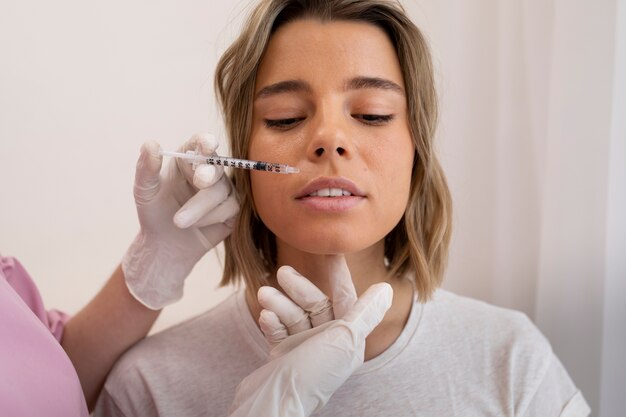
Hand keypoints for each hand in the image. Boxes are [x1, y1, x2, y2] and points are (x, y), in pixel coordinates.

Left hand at [122, 133, 238, 308]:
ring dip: (199, 207)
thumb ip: (146, 168)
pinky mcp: (232, 208)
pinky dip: (210, 218)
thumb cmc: (154, 214)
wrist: (166, 244)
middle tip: (199, 181)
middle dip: (208, 174)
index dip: (206, 141)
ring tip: (179, 221)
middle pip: (216, 166)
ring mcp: (223, 189)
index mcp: (187, 159)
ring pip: (221, 190)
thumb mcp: (145, 191)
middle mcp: (209, 170)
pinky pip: (230, 207)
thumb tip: (151, 144)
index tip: (207, 144)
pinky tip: (197, 225)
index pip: (200, 144)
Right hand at [228, 257, 392, 416]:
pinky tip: (265, 316)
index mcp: (347, 338)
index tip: (327, 251)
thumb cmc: (312, 374)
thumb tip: (386, 289)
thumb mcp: (344, 340)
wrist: (272, 405)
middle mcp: (328, 342)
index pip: (345, 297)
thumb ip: (365, 313)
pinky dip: (272, 322)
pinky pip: (278, 330)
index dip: (337, 274)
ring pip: (294, 315)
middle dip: (299, 288)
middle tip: (283, 271)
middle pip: (316, 304)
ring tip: (263, 294)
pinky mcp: (283, 355)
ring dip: (279, 303)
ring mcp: (304, 349)